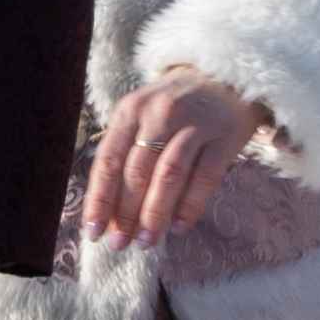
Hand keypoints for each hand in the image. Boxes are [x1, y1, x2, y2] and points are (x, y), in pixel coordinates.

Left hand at [85, 72, 265, 244]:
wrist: (225, 75)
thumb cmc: (174, 106)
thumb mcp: (142, 117)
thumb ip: (126, 155)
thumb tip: (110, 214)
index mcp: (130, 110)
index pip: (108, 160)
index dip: (100, 199)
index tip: (93, 231)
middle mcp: (159, 113)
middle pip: (137, 171)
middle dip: (126, 213)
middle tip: (120, 244)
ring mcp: (195, 122)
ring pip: (168, 174)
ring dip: (156, 213)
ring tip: (147, 241)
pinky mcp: (226, 134)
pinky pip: (206, 177)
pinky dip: (190, 205)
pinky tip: (179, 226)